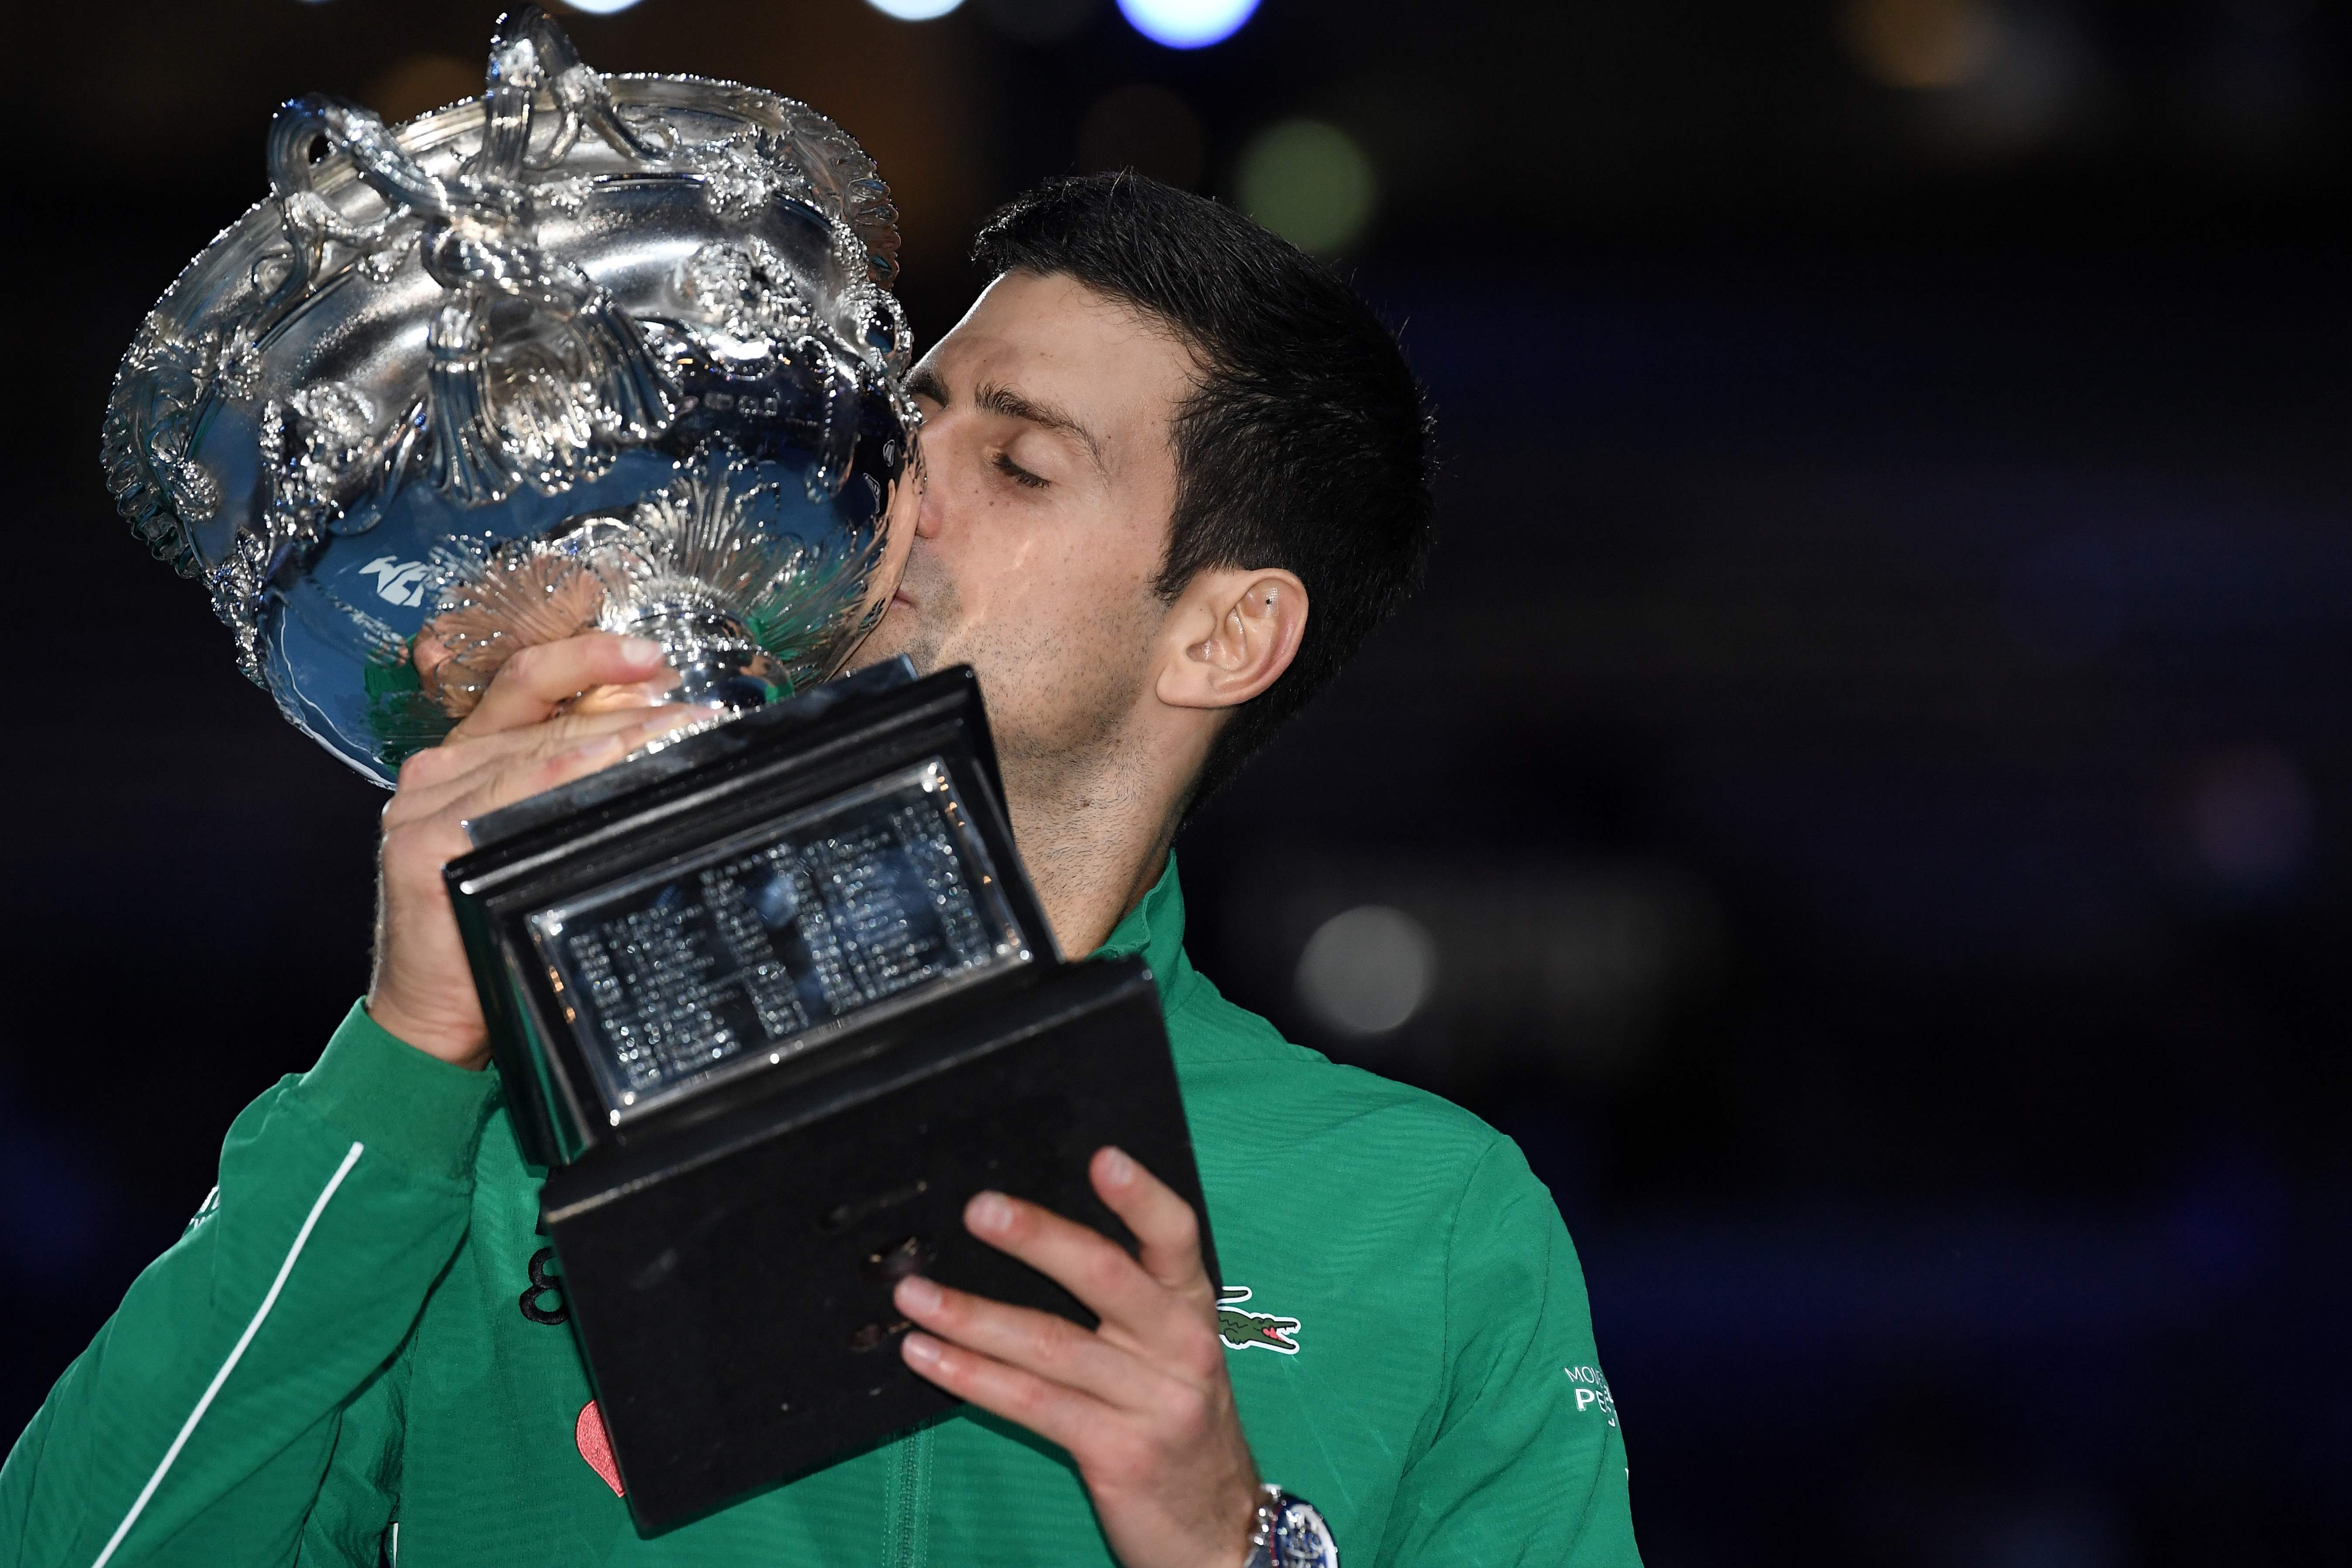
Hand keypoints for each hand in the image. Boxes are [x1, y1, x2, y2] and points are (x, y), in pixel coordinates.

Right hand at [367, 633, 702, 1067]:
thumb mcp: (532, 841)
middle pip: (545, 713)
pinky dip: (566, 772)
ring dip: (619, 735)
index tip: (658, 659)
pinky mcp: (422, 841)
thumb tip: (647, 739)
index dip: (594, 659)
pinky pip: (511, 790)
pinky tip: (610, 762)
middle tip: (697, 712)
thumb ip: (566, 790)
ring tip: (680, 732)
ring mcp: (424, 802)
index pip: (530, 683)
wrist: (435, 1012)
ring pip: (538, 746)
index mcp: (464, 757)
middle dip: (630, 705)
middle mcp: (438, 769)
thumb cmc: (492, 928)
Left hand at [894, 1147, 1260, 1567]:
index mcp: (1192, 1307)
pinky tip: (927, 1355)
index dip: (1141, 1196)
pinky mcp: (1118, 1453)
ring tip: (913, 1293)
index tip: (1101, 1157)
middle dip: (1037, 1239)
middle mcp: (1181, 1345)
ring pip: (1051, 1344)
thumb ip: (1125, 1302)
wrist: (1218, 1528)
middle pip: (1106, 1276)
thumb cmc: (1175, 1420)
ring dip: (972, 1315)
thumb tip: (1028, 1237)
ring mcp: (1152, 1402)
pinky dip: (971, 1376)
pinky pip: (1031, 1403)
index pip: (1176, 1236)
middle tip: (977, 1209)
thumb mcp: (1170, 1352)